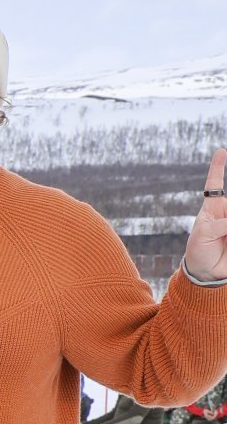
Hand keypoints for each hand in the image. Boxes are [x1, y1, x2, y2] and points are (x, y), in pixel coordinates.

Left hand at [183, 148, 226, 282]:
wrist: (206, 272)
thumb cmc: (199, 249)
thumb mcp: (205, 234)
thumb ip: (221, 224)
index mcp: (213, 207)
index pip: (214, 183)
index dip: (217, 167)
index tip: (221, 152)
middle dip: (226, 214)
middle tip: (221, 226)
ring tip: (223, 238)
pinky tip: (225, 239)